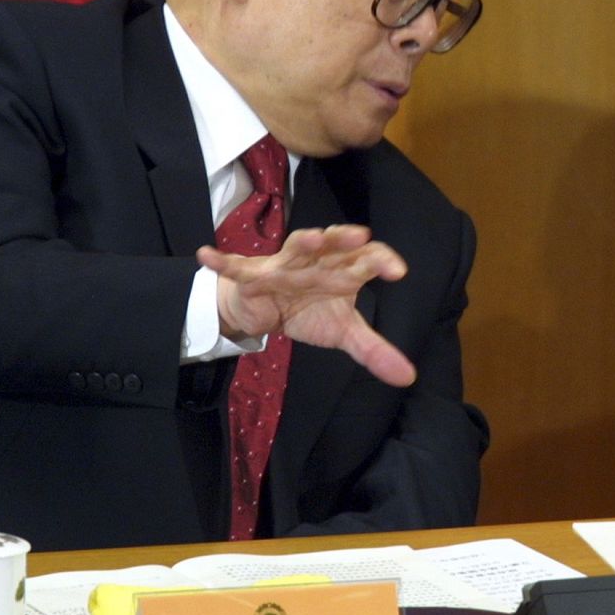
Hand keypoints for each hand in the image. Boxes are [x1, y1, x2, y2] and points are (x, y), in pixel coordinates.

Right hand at [197, 224, 416, 386]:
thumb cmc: (308, 309)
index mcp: (343, 268)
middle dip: (345, 240)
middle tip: (362, 237)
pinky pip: (235, 268)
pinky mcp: (253, 277)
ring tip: (312, 238)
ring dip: (302, 242)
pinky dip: (221, 262)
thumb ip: (374, 350)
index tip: (398, 271)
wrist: (262, 309)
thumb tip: (408, 377)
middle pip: (334, 245)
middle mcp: (317, 260)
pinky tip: (206, 254)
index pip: (367, 257)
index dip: (382, 261)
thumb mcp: (342, 332)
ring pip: (294, 250)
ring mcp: (284, 265)